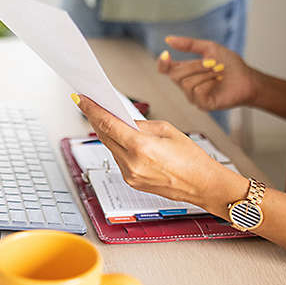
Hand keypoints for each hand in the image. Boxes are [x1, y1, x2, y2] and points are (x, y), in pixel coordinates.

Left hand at [73, 94, 231, 209]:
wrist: (204, 186)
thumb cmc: (193, 159)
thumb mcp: (167, 130)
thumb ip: (141, 125)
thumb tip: (124, 121)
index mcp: (140, 147)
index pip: (107, 124)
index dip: (91, 109)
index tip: (81, 99)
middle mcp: (131, 163)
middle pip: (104, 136)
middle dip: (96, 119)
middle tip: (90, 105)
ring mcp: (130, 176)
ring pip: (110, 148)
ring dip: (108, 133)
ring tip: (106, 118)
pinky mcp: (132, 183)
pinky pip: (119, 160)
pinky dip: (118, 147)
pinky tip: (121, 138)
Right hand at [158, 35, 257, 110]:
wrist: (248, 79)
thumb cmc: (231, 65)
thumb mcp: (210, 48)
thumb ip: (189, 44)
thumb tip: (169, 39)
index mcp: (186, 70)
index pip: (165, 69)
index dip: (162, 63)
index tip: (167, 54)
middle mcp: (187, 84)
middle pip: (175, 76)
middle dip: (195, 66)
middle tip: (213, 63)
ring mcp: (194, 96)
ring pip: (186, 84)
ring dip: (205, 74)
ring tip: (219, 72)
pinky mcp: (203, 104)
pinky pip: (197, 92)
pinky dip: (209, 83)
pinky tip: (218, 82)